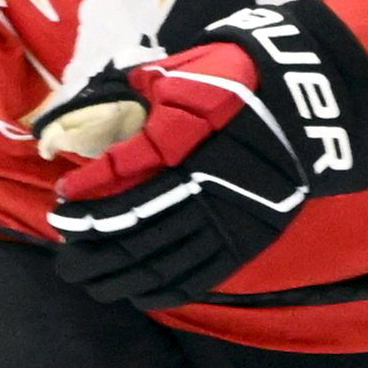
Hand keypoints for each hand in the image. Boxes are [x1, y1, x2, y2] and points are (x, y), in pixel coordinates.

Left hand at [46, 0, 367, 308]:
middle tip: (64, 256)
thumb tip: (100, 99)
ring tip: (89, 280)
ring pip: (158, 262)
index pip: (116, 177)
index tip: (62, 200)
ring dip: (117, 276)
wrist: (306, 106)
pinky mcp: (244, 241)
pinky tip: (136, 294)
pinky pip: (196, 277)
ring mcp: (223, 220)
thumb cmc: (238, 81)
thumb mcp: (181, 73)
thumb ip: (139, 89)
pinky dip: (161, 291)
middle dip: (89, 248)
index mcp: (179, 144)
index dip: (84, 193)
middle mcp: (196, 190)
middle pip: (129, 232)